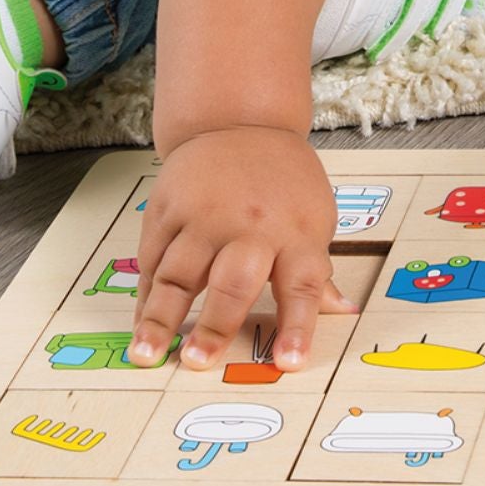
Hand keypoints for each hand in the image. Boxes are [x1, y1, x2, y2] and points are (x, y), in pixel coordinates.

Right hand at [129, 125, 358, 372]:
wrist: (240, 123)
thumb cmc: (284, 179)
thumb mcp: (315, 215)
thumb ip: (317, 270)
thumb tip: (343, 312)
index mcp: (296, 232)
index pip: (303, 285)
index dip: (298, 326)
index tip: (288, 363)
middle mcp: (250, 225)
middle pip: (232, 281)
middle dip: (214, 324)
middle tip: (197, 361)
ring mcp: (204, 215)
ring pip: (178, 273)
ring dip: (161, 317)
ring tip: (147, 354)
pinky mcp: (168, 207)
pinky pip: (152, 257)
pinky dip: (144, 294)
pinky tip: (141, 323)